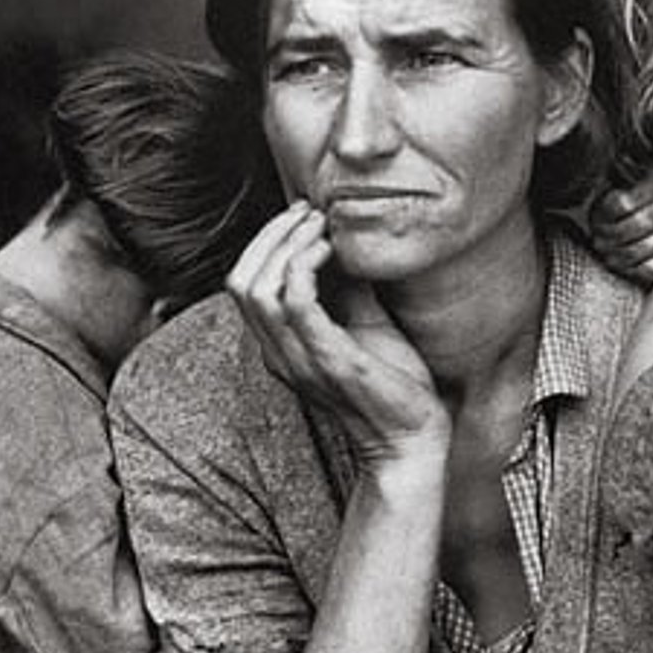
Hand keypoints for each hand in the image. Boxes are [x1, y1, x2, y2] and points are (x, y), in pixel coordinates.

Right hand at [226, 201, 449, 463]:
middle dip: (271, 235)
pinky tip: (332, 250)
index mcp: (281, 346)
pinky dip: (305, 266)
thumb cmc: (392, 385)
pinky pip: (295, 303)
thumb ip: (346, 288)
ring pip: (257, 288)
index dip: (265, 242)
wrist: (412, 440)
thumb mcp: (364, 324)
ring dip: (286, 244)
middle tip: (309, 212)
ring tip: (320, 225)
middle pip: (240, 281)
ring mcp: (299, 359)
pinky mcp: (329, 360)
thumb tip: (345, 241)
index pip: (243, 284)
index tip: (303, 216)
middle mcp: (279, 354)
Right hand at [588, 180, 652, 287]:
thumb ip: (638, 175)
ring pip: (645, 247)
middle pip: (639, 224)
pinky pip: (651, 269)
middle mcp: (600, 236)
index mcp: (600, 211)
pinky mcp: (629, 276)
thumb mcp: (640, 184)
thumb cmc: (650, 204)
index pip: (625, 203)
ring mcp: (613, 258)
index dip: (648, 199)